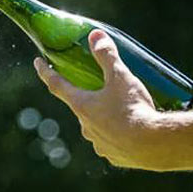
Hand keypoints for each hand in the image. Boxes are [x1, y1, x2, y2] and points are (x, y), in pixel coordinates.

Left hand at [34, 29, 163, 169]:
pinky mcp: (114, 156)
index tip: (38, 62)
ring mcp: (99, 144)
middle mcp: (85, 126)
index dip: (46, 72)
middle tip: (104, 89)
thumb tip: (95, 35)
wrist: (154, 145)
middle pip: (81, 107)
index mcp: (82, 105)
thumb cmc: (133, 109)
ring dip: (105, 118)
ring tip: (124, 110)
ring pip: (97, 126)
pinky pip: (112, 142)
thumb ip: (106, 55)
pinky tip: (132, 131)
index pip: (56, 85)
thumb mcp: (120, 77)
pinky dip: (118, 134)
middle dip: (89, 97)